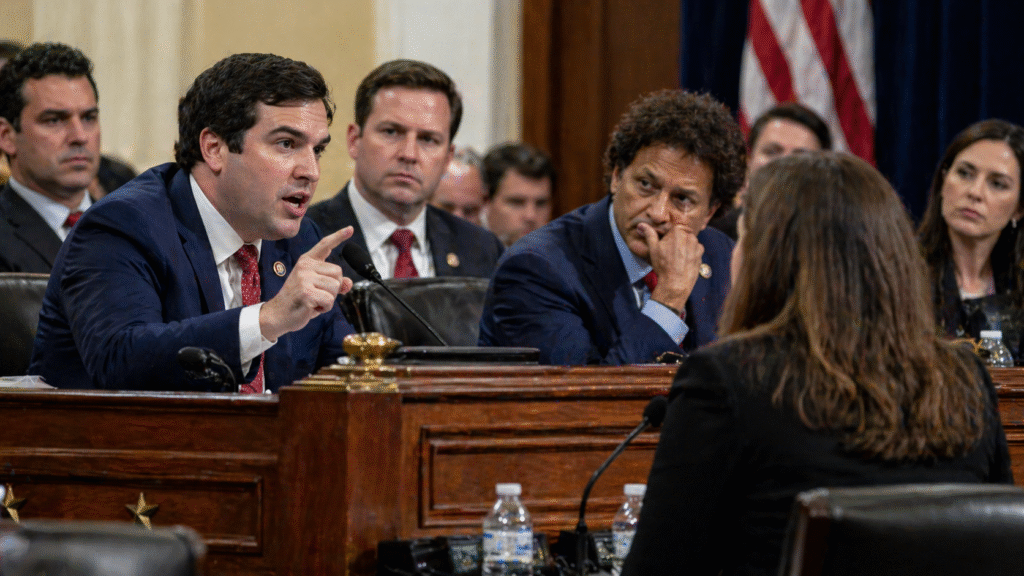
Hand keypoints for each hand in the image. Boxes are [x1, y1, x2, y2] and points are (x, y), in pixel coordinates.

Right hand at [259, 226, 353, 340]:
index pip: (325, 245)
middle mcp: (305, 266)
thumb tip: (349, 283)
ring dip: (329, 299)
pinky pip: (329, 300)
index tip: (350, 229)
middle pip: (338, 273)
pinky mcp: (306, 292)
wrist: (278, 315)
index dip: (338, 237)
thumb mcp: (317, 289)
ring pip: (336, 287)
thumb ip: (334, 284)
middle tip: (317, 294)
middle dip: (334, 288)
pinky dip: (325, 308)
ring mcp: (305, 278)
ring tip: (313, 301)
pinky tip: (312, 308)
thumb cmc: (299, 301)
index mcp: (307, 261)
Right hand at [638, 222, 703, 313]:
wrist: (676, 283)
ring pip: (689, 240)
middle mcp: (689, 236)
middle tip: (670, 250)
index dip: (670, 233)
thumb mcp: (653, 249)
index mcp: (677, 231)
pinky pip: (696, 249)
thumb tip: (642, 225)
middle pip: (683, 233)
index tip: (667, 240)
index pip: (675, 226)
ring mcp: (696, 245)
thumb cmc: (663, 266)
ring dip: (685, 245)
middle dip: (677, 239)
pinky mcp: (701, 253)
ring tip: (677, 256)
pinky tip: (684, 260)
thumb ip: (649, 234)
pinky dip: (691, 252)